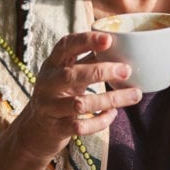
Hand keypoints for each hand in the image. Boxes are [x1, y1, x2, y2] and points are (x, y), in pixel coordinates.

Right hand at [13, 30, 141, 162]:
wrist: (35, 129)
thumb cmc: (59, 94)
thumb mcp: (68, 74)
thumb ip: (88, 61)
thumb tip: (121, 46)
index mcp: (52, 64)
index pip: (66, 46)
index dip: (86, 41)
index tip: (109, 39)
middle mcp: (47, 83)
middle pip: (72, 75)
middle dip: (101, 72)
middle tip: (127, 70)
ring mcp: (49, 107)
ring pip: (80, 103)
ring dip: (110, 99)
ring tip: (134, 95)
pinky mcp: (56, 128)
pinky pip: (81, 126)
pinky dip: (101, 121)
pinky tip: (113, 114)